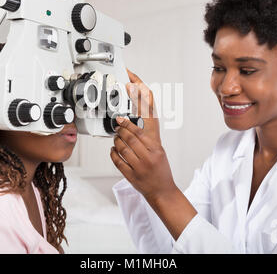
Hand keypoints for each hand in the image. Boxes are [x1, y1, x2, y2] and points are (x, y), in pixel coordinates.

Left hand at [110, 69, 177, 201]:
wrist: (162, 192)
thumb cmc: (159, 169)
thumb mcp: (158, 148)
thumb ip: (147, 135)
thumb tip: (130, 120)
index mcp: (157, 144)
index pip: (149, 115)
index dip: (139, 97)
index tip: (131, 84)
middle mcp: (150, 153)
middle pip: (131, 130)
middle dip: (122, 126)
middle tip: (119, 123)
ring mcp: (141, 164)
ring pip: (122, 144)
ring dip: (117, 140)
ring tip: (119, 140)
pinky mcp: (132, 174)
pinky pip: (116, 159)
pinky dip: (113, 153)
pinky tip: (116, 151)